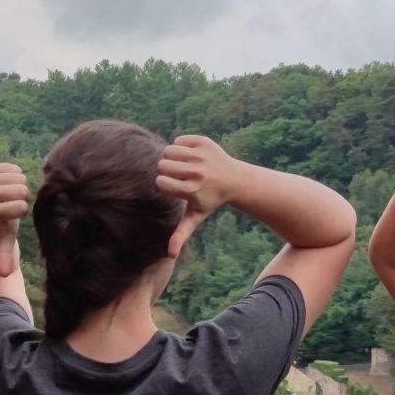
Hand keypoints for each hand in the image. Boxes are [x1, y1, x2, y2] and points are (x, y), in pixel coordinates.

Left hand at [0, 163, 29, 276]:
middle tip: (12, 204)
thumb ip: (5, 256)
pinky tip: (7, 185)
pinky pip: (15, 168)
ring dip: (19, 187)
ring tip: (9, 195)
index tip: (13, 214)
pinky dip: (16, 176)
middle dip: (22, 197)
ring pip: (21, 178)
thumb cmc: (1, 225)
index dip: (22, 210)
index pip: (22, 206)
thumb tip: (4, 275)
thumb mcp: (5, 240)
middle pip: (23, 190)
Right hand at [156, 135, 245, 257]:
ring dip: (172, 158)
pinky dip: (181, 146)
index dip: (165, 185)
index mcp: (191, 190)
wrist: (234, 179)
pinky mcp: (204, 142)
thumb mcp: (196, 217)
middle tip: (180, 177)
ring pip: (168, 151)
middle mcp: (196, 172)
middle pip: (162, 165)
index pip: (160, 182)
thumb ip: (181, 234)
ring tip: (185, 166)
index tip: (176, 188)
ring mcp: (201, 155)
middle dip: (167, 171)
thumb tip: (170, 255)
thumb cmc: (210, 200)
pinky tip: (192, 156)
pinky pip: (179, 140)